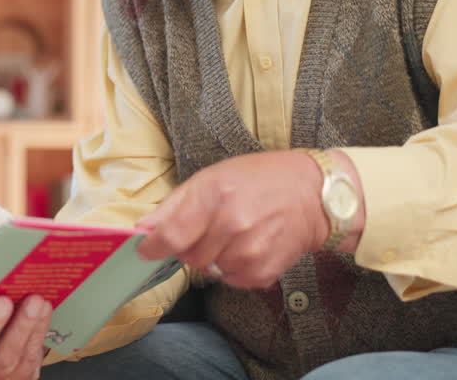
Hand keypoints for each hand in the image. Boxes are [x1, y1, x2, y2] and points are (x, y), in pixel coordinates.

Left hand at [135, 150, 341, 288]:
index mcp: (214, 196)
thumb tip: (143, 227)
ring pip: (208, 270)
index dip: (152, 246)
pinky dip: (233, 267)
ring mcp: (249, 252)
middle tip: (208, 228)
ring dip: (212, 257)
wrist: (313, 195)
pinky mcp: (263, 272)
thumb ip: (175, 204)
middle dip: (189, 246)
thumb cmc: (260, 179)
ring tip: (233, 234)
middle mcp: (232, 225)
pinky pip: (230, 280)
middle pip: (187, 256)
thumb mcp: (213, 176)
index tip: (146, 249)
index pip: (170, 235)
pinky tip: (248, 246)